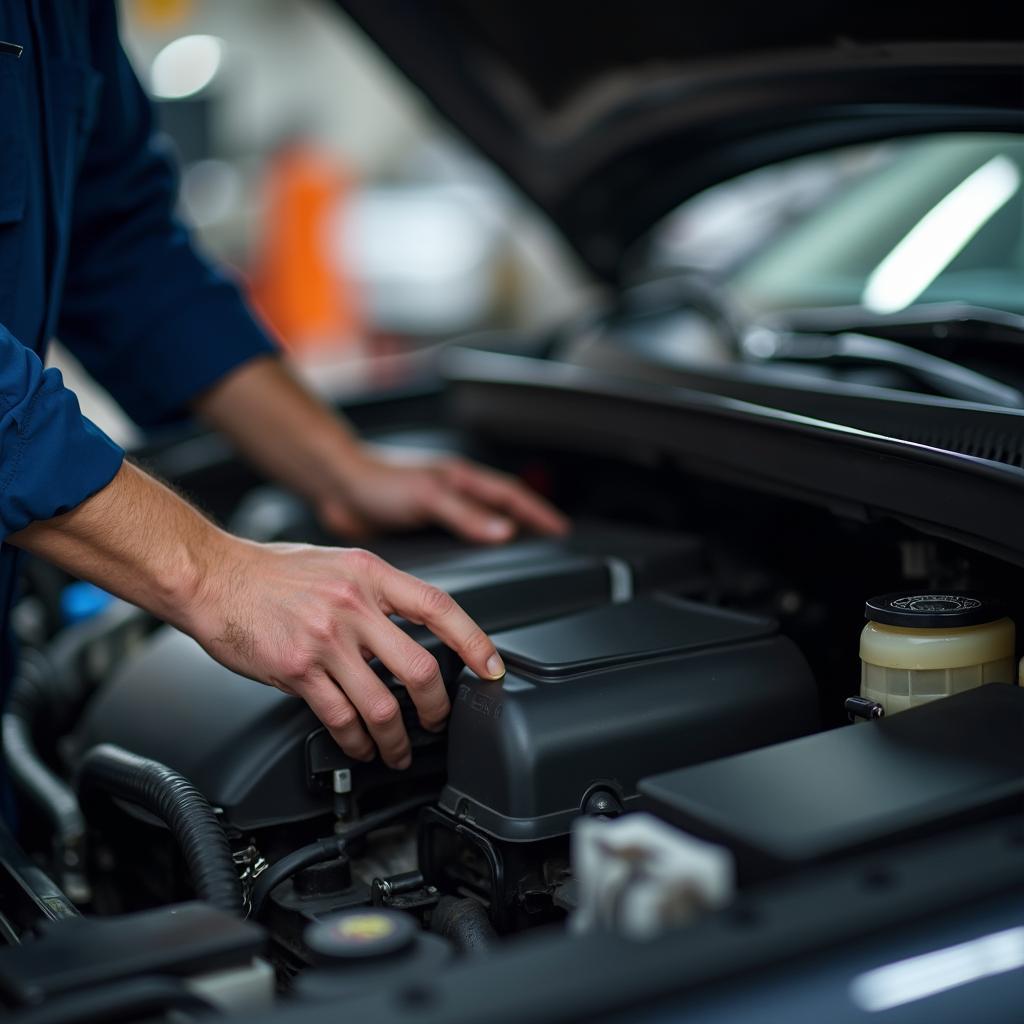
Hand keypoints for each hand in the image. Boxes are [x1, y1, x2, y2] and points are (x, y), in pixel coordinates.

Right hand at [189, 539, 505, 768]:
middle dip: (437, 707)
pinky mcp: (297, 669)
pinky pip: (340, 718)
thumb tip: (413, 624)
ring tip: (398, 750)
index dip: (473, 640)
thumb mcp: (339, 562)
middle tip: (437, 721)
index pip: (438, 607)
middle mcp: (352, 605)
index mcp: (369, 573)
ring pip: (381, 704)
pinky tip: (361, 747)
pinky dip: (357, 742)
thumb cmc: (271, 570)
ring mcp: (325, 639)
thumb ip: (377, 590)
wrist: (212, 576)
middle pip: (418, 668)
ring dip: (397, 739)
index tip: (491, 667)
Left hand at [316, 446, 568, 543]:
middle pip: (501, 512)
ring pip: (478, 530)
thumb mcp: (429, 497)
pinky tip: (467, 572)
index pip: (513, 497)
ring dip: (497, 544)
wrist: (336, 487)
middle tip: (549, 546)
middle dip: (527, 527)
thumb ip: (466, 516)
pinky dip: (467, 557)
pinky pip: (453, 544)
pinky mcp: (418, 530)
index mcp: (461, 480)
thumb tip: (506, 533)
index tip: (561, 530)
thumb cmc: (378, 481)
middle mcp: (453, 494)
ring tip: (517, 561)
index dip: (539, 513)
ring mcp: (437, 512)